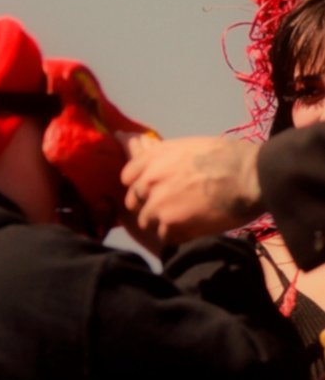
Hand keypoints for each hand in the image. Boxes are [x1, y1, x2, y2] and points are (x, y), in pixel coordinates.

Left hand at [120, 136, 261, 250]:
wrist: (253, 175)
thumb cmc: (229, 157)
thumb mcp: (191, 146)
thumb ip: (163, 155)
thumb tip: (135, 144)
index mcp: (155, 157)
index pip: (127, 176)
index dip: (138, 185)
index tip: (152, 190)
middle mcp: (150, 179)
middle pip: (133, 202)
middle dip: (149, 205)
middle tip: (172, 206)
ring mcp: (158, 202)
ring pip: (146, 221)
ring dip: (162, 222)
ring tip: (185, 218)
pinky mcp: (169, 223)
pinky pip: (163, 235)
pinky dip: (176, 234)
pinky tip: (193, 227)